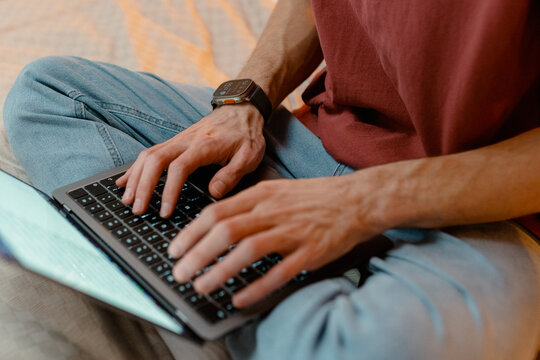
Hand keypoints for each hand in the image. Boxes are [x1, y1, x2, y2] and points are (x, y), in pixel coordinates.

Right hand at [116, 104, 264, 216]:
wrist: (241, 110)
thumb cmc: (246, 134)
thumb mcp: (249, 155)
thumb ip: (232, 174)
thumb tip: (214, 193)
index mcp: (204, 146)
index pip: (179, 168)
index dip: (169, 191)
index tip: (165, 211)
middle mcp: (186, 140)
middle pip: (155, 160)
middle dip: (142, 186)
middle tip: (137, 210)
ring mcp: (177, 139)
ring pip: (148, 155)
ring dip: (135, 178)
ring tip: (127, 200)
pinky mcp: (174, 141)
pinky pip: (149, 153)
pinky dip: (135, 168)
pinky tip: (125, 182)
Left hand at [167, 175, 384, 307]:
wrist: (357, 199)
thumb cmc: (314, 197)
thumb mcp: (277, 191)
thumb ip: (249, 205)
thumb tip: (217, 223)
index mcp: (261, 195)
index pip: (216, 212)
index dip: (191, 233)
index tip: (175, 249)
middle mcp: (273, 210)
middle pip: (226, 230)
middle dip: (197, 254)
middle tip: (179, 273)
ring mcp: (292, 231)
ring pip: (248, 249)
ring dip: (220, 270)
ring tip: (202, 286)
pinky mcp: (311, 251)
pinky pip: (279, 271)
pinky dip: (256, 287)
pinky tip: (239, 299)